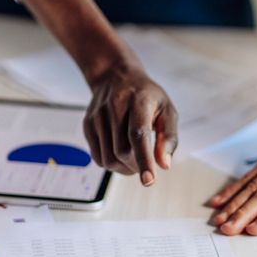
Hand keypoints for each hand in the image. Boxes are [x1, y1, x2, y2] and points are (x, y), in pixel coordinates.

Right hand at [83, 64, 178, 185]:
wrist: (115, 76)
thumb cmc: (146, 95)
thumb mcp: (167, 110)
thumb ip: (169, 137)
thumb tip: (164, 165)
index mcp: (138, 102)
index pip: (138, 135)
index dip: (144, 160)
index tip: (148, 181)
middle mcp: (115, 107)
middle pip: (122, 152)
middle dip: (136, 167)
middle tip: (145, 165)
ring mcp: (98, 116)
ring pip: (108, 159)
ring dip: (124, 169)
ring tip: (134, 160)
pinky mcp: (88, 125)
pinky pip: (98, 157)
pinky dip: (111, 164)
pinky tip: (120, 154)